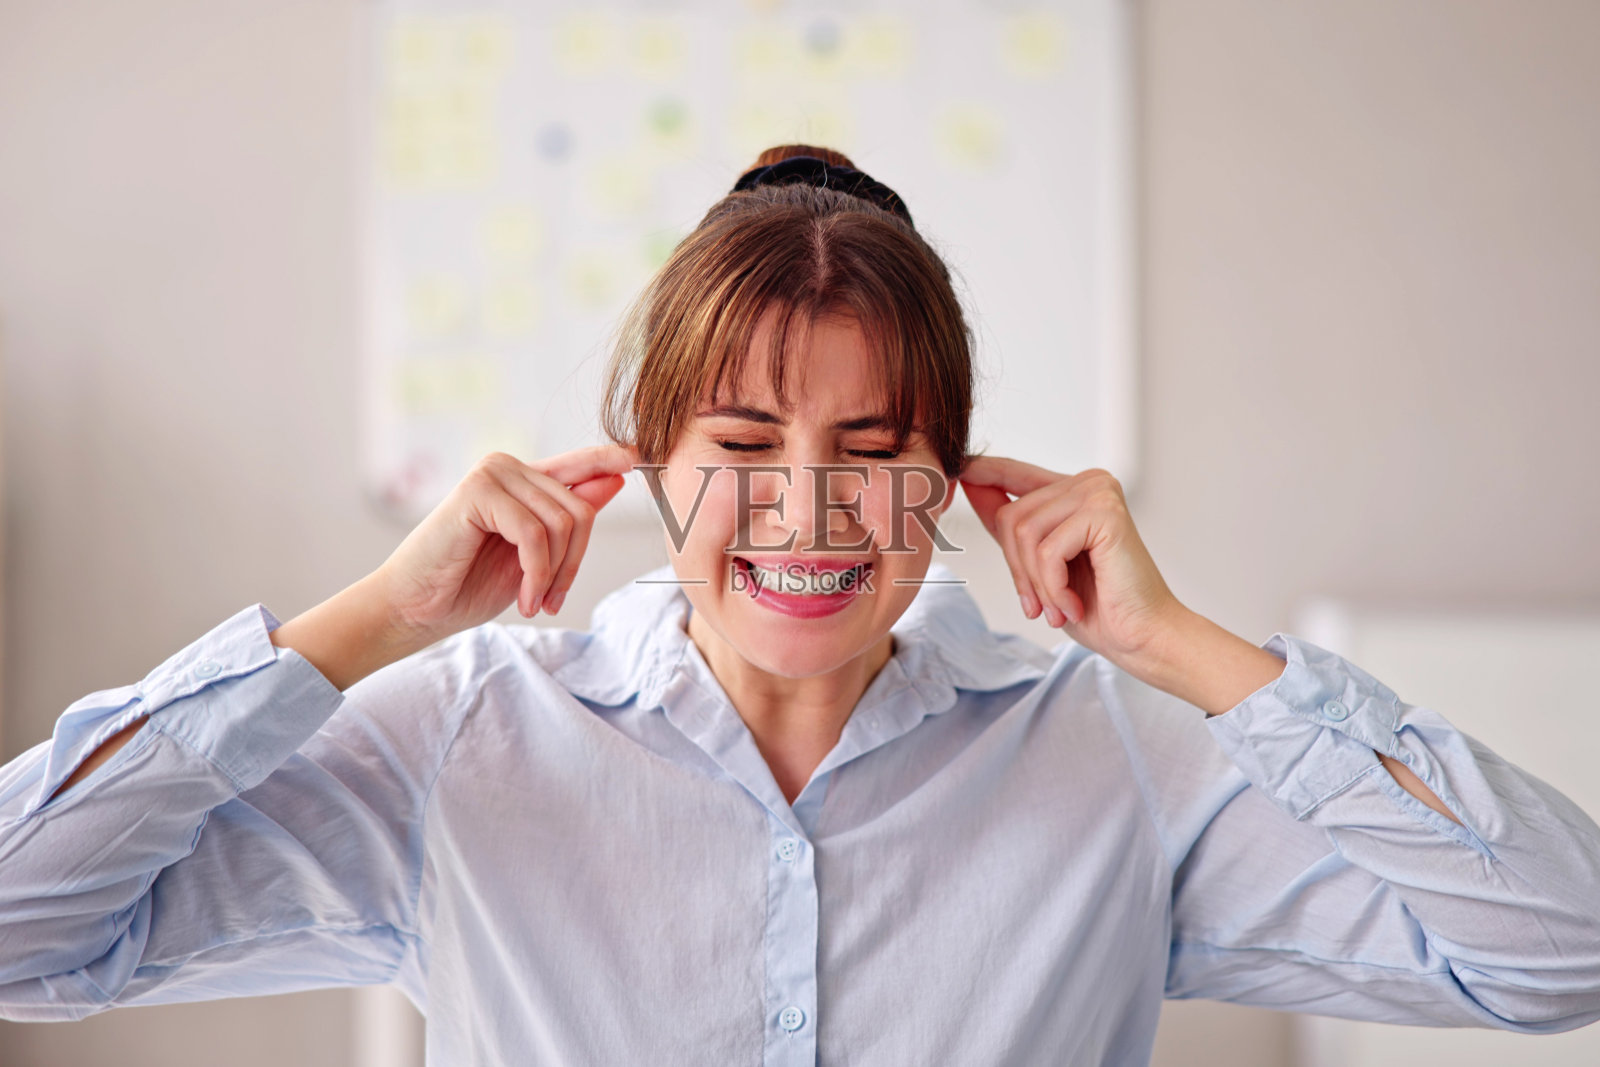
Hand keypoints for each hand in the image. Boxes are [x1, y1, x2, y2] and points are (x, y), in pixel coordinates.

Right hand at [371, 445, 637, 645]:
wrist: (416, 609)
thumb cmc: (469, 585)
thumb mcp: (535, 556)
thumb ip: (569, 517)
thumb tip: (615, 479)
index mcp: (524, 480)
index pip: (580, 463)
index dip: (611, 459)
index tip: (644, 457)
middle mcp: (509, 467)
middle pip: (579, 508)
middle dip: (574, 563)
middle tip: (554, 601)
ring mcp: (492, 474)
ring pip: (562, 522)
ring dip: (555, 575)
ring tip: (536, 602)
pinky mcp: (477, 491)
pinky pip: (534, 533)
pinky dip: (538, 574)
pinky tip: (526, 599)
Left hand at [958, 456, 1186, 666]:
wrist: (1142, 637)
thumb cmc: (1096, 607)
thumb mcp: (1038, 564)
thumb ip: (1011, 527)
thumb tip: (970, 485)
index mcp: (1074, 490)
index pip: (1014, 473)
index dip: (983, 473)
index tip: (955, 470)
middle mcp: (1088, 483)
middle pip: (1011, 516)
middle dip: (1017, 570)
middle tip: (1038, 606)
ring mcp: (1098, 493)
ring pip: (1024, 533)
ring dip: (1036, 583)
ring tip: (1058, 608)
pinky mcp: (1105, 513)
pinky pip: (1047, 550)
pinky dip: (1052, 586)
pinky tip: (1073, 605)